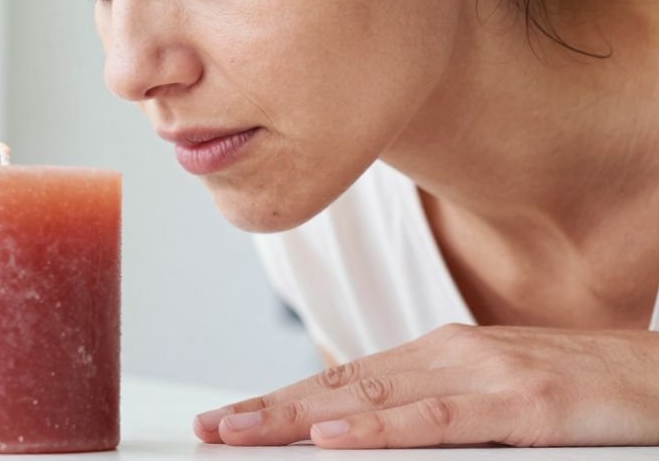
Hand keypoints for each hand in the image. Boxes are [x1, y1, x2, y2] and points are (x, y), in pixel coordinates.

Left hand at [192, 323, 658, 447]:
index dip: (278, 400)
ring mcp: (481, 374)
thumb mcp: (492, 401)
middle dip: (267, 408)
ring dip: (297, 416)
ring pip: (370, 396)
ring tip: (242, 432)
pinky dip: (378, 428)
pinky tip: (333, 436)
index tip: (228, 419)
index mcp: (436, 358)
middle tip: (209, 428)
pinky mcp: (519, 402)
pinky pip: (435, 420)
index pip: (339, 380)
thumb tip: (365, 435)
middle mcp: (446, 356)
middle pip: (338, 385)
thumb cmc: (581, 395)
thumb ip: (432, 413)